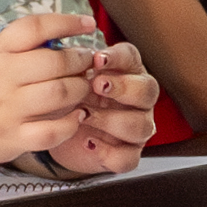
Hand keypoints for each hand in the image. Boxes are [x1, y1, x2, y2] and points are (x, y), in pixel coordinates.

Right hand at [0, 7, 107, 172]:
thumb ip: (21, 43)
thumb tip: (64, 36)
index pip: (35, 28)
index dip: (67, 22)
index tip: (88, 24)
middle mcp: (1, 77)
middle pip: (55, 62)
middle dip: (81, 61)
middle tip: (88, 63)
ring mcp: (8, 109)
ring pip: (59, 94)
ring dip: (81, 89)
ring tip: (83, 86)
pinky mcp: (14, 137)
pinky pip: (53, 131)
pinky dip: (72, 123)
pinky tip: (78, 116)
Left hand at [43, 40, 161, 175]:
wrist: (58, 131)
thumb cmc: (68, 98)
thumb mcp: (66, 77)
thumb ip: (71, 63)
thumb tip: (59, 49)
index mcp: (125, 73)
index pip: (132, 59)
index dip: (118, 58)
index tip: (97, 58)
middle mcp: (137, 100)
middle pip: (148, 90)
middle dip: (123, 87)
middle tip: (97, 85)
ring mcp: (135, 128)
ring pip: (141, 126)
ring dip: (112, 120)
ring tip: (84, 116)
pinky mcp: (126, 155)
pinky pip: (128, 157)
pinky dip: (109, 152)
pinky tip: (88, 143)